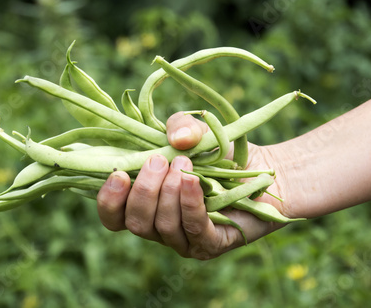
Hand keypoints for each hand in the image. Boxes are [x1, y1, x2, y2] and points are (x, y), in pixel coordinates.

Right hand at [97, 112, 291, 258]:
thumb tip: (176, 140)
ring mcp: (184, 240)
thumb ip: (179, 126)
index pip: (114, 217)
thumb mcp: (193, 132)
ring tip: (185, 165)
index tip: (118, 173)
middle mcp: (160, 227)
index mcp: (146, 204)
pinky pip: (192, 229)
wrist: (261, 169)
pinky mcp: (209, 245)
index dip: (109, 200)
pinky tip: (193, 180)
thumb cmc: (219, 154)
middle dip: (144, 190)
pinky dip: (189, 202)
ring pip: (162, 227)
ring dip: (169, 192)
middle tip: (160, 160)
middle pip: (136, 223)